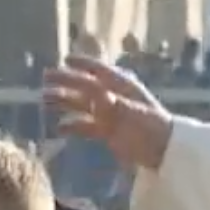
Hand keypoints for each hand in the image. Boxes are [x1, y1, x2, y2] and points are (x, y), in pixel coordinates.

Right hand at [41, 57, 175, 171]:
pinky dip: (72, 126)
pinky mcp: (108, 132)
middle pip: (85, 85)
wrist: (165, 151)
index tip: (65, 59)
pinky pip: (85, 126)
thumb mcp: (133, 114)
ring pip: (82, 104)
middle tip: (46, 77)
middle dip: (66, 81)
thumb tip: (96, 93)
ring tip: (45, 100)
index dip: (82, 64)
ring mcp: (110, 114)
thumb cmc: (153, 127)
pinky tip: (59, 128)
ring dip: (64, 101)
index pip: (98, 70)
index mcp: (122, 86)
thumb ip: (113, 104)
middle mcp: (113, 96)